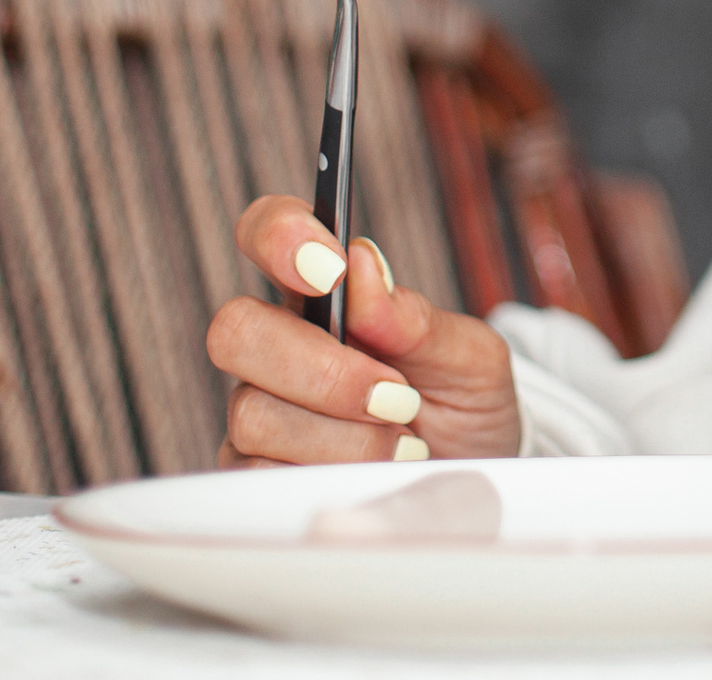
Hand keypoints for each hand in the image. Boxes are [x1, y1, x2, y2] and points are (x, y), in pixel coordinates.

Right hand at [207, 195, 521, 466]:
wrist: (474, 478)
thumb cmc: (467, 406)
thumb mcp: (469, 357)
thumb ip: (415, 317)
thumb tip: (362, 263)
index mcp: (326, 295)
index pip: (269, 233)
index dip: (280, 237)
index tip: (331, 269)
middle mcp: (280, 347)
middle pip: (237, 330)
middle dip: (323, 371)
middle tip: (395, 396)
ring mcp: (261, 412)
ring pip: (255, 413)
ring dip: (344, 438)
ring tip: (403, 443)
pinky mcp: (255, 473)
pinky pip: (257, 474)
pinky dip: (326, 476)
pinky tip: (370, 475)